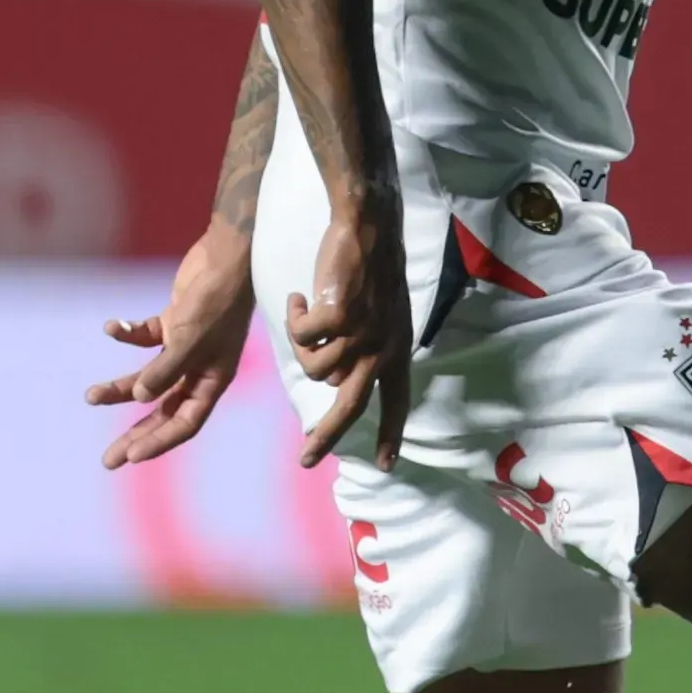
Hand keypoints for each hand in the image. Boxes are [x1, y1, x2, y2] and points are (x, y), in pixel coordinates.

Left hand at [87, 217, 256, 469]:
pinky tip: (111, 327)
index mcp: (213, 380)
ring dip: (119, 388)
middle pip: (163, 411)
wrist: (227, 254)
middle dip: (135, 434)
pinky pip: (146, 337)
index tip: (130, 457)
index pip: (185, 423)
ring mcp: (186, 347)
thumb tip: (140, 398)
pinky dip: (127, 335)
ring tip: (90, 396)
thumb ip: (166, 368)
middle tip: (108, 460)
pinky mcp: (175, 322)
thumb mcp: (191, 336)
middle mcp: (200, 369)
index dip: (158, 442)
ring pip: (147, 378)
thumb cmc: (216, 298)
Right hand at [282, 194, 411, 468]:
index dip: (390, 433)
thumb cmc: (370, 268)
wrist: (368, 228)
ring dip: (300, 344)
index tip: (386, 464)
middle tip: (306, 459)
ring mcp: (362, 333)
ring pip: (315, 367)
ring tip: (303, 312)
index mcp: (397, 348)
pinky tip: (298, 298)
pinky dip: (294, 319)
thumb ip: (366, 347)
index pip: (397, 401)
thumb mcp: (382, 314)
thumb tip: (337, 378)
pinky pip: (302, 337)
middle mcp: (382, 347)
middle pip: (351, 405)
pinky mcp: (339, 316)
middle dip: (326, 436)